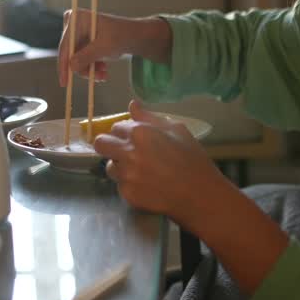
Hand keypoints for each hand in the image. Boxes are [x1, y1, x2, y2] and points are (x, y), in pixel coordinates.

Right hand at [57, 10, 170, 86]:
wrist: (132, 36)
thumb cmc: (121, 35)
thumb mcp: (105, 46)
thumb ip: (87, 56)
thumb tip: (71, 66)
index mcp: (77, 18)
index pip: (66, 45)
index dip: (64, 64)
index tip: (65, 82)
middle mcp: (73, 25)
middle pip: (69, 54)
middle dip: (82, 68)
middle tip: (98, 77)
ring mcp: (76, 35)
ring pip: (75, 60)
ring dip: (89, 70)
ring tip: (104, 74)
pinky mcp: (80, 44)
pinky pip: (80, 61)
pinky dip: (91, 68)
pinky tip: (103, 69)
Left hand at [92, 100, 226, 228]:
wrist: (199, 194)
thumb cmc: (192, 159)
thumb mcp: (177, 130)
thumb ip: (150, 117)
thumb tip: (132, 105)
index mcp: (140, 133)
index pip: (116, 126)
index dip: (124, 132)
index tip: (133, 138)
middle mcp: (128, 152)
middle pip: (101, 144)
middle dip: (109, 145)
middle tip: (123, 151)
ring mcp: (126, 175)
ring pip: (110, 166)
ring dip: (120, 166)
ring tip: (140, 171)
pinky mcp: (127, 194)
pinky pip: (120, 185)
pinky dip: (130, 184)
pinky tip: (147, 185)